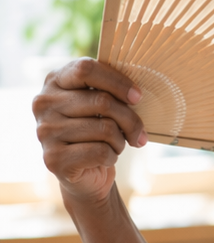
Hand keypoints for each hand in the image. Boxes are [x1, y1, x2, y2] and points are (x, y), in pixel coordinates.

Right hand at [32, 58, 147, 207]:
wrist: (84, 173)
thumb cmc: (97, 132)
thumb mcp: (100, 105)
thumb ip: (109, 91)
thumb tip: (136, 93)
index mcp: (55, 82)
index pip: (86, 69)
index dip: (117, 82)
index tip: (137, 97)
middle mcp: (44, 104)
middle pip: (102, 101)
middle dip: (130, 120)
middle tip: (139, 133)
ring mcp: (45, 131)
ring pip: (105, 128)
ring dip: (120, 141)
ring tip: (116, 145)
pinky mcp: (53, 158)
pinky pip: (100, 151)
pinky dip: (112, 156)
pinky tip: (106, 158)